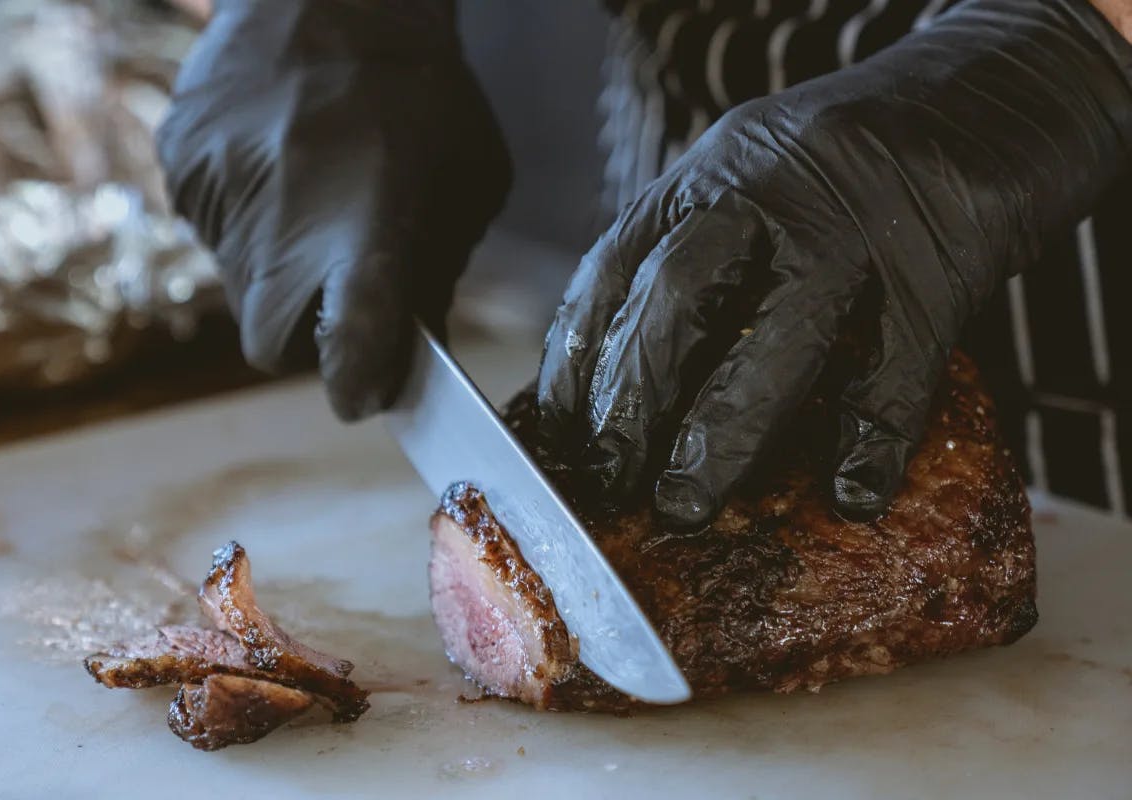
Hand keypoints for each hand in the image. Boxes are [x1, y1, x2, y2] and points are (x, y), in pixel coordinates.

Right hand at [157, 1, 510, 419]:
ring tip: (312, 199)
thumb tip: (411, 355)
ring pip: (237, 286)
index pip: (353, 332)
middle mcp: (284, 216)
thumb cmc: (420, 94)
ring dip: (275, 272)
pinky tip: (278, 170)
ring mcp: (220, 191)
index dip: (354, 377)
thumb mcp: (466, 185)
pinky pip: (211, 232)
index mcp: (369, 223)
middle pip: (268, 342)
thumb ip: (435, 276)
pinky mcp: (180, 166)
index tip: (361, 395)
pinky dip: (246, 223)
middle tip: (334, 293)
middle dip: (301, 338)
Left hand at [539, 0, 1131, 526]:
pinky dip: (871, 438)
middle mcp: (777, 187)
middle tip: (609, 479)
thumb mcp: (756, 173)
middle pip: (681, 295)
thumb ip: (700, 250)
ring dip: (724, 432)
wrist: (1000, 86)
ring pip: (780, 334)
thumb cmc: (860, 156)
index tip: (557, 432)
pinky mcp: (948, 264)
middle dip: (632, 399)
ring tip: (686, 504)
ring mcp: (864, 224)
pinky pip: (901, 365)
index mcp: (718, 170)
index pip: (618, 265)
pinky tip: (850, 492)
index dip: (577, 357)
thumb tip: (627, 373)